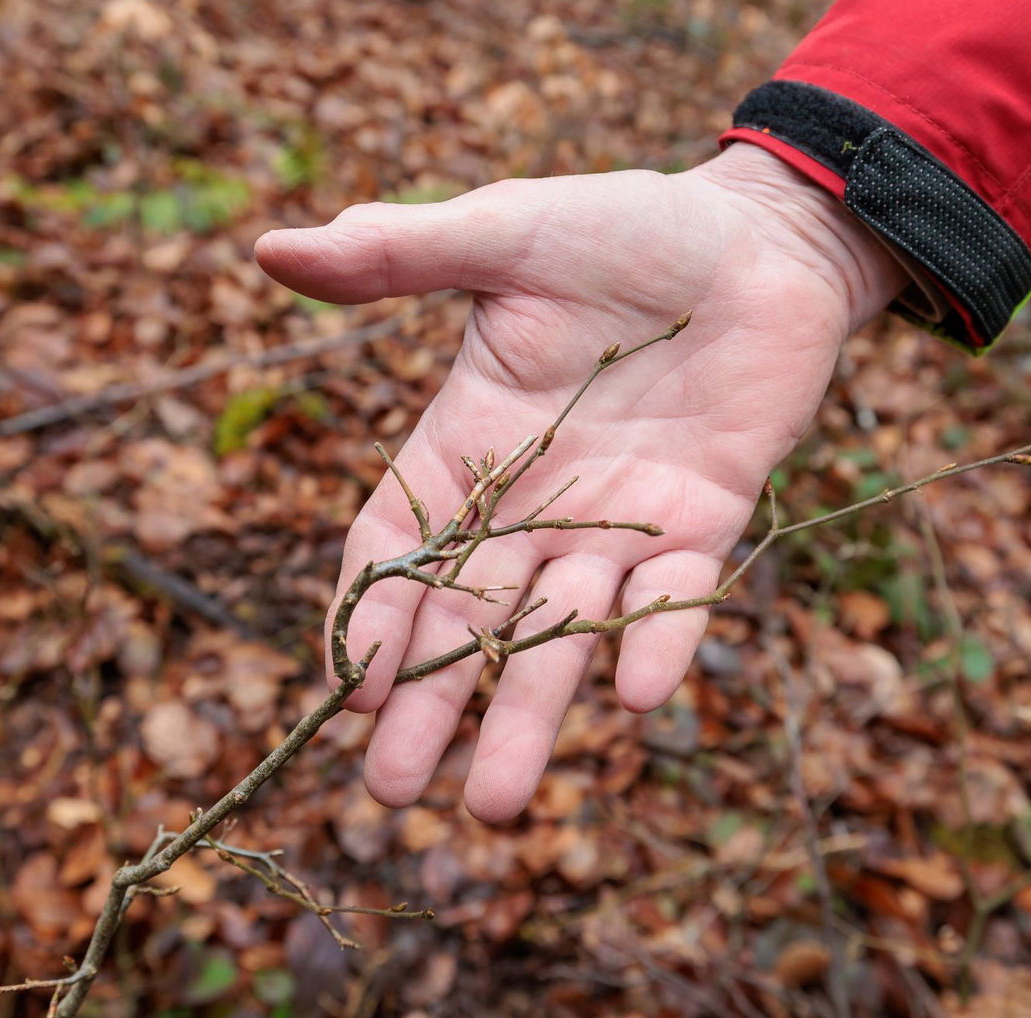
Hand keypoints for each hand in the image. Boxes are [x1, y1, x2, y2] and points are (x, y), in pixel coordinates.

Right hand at [256, 144, 903, 820]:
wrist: (760, 236)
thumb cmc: (627, 228)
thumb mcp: (506, 234)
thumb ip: (400, 252)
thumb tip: (270, 249)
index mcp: (468, 439)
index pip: (398, 542)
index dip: (368, 614)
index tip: (344, 690)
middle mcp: (535, 499)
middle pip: (468, 617)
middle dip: (431, 703)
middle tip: (392, 793)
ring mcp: (620, 521)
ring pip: (563, 632)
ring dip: (532, 713)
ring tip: (497, 803)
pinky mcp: (704, 520)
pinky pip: (675, 597)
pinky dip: (656, 643)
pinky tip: (635, 697)